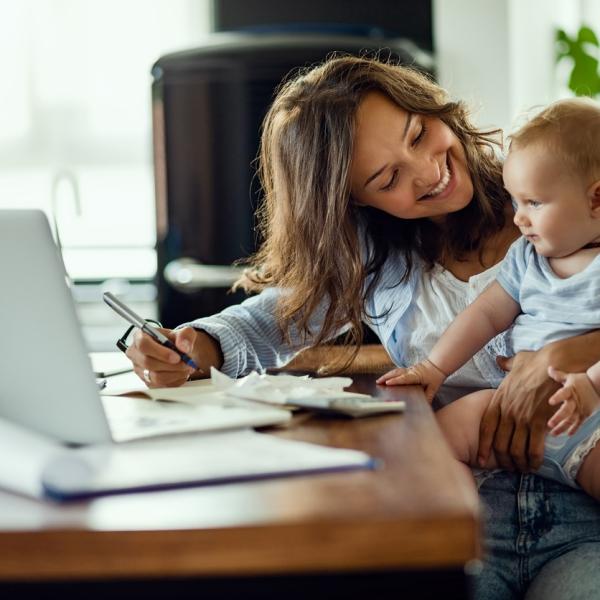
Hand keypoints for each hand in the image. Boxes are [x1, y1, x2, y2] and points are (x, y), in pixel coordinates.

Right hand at [126, 326, 222, 387]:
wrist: (178, 353)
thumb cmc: (176, 341)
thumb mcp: (184, 332)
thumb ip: (185, 335)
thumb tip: (184, 347)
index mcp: (140, 337)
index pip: (144, 345)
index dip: (160, 352)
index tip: (177, 357)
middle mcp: (136, 354)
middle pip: (148, 363)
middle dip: (172, 365)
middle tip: (187, 363)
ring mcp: (140, 370)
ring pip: (156, 377)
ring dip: (176, 373)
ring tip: (187, 367)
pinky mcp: (147, 382)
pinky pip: (161, 386)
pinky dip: (175, 380)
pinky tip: (182, 373)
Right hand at [376, 359, 445, 401]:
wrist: (438, 364)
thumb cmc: (435, 375)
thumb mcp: (434, 388)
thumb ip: (429, 397)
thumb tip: (425, 405)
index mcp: (416, 375)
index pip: (404, 378)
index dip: (396, 381)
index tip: (388, 383)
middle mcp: (410, 371)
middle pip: (396, 373)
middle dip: (386, 377)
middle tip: (378, 382)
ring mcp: (409, 369)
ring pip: (395, 371)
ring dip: (386, 375)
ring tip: (379, 381)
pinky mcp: (408, 369)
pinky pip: (397, 371)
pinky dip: (390, 374)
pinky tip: (386, 378)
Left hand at [477, 352, 557, 471]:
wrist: (554, 363)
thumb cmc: (535, 362)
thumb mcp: (515, 362)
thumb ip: (505, 365)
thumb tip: (499, 360)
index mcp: (498, 400)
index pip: (486, 428)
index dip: (483, 446)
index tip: (481, 460)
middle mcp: (507, 411)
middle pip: (499, 443)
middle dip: (503, 460)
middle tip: (509, 467)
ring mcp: (522, 417)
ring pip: (515, 449)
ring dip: (519, 463)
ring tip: (523, 469)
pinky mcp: (539, 421)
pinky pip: (534, 447)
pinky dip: (534, 460)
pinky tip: (535, 464)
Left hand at [546, 366, 599, 435]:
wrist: (599, 386)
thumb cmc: (582, 381)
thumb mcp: (570, 377)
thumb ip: (558, 375)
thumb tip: (549, 368)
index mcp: (570, 390)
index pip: (563, 393)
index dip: (557, 397)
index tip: (550, 402)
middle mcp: (575, 401)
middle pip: (566, 411)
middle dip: (558, 418)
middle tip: (550, 424)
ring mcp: (580, 409)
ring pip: (571, 420)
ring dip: (562, 427)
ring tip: (553, 433)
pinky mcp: (585, 414)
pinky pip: (579, 423)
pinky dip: (574, 429)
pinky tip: (568, 434)